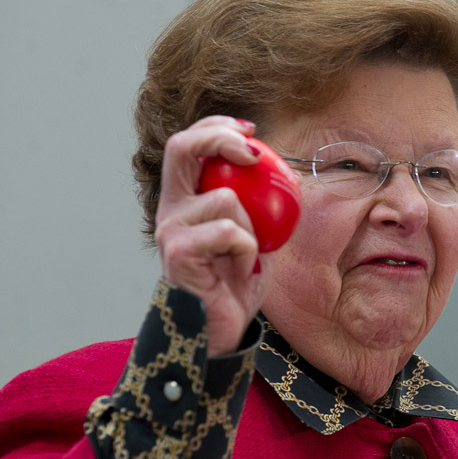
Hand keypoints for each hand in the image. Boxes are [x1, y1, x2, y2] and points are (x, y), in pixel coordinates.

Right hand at [155, 116, 275, 354]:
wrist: (221, 332)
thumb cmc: (236, 285)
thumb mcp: (256, 237)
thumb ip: (261, 206)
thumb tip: (288, 172)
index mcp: (183, 200)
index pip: (188, 146)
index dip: (216, 127)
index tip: (251, 129)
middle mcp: (169, 210)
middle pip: (181, 147)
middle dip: (218, 136)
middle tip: (254, 150)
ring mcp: (170, 230)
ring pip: (224, 199)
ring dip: (253, 225)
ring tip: (248, 255)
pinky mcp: (178, 253)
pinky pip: (231, 233)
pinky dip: (249, 250)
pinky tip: (242, 270)